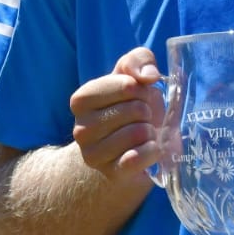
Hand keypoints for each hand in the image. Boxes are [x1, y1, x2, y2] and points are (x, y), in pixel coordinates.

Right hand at [69, 47, 166, 177]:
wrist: (126, 152)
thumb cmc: (130, 109)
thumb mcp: (133, 77)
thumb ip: (139, 60)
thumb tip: (147, 76)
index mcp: (81, 100)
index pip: (126, 86)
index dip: (141, 90)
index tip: (137, 97)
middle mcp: (80, 128)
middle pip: (135, 110)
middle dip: (147, 112)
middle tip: (142, 119)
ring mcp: (93, 154)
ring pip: (139, 133)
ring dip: (151, 132)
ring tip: (143, 135)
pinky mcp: (110, 174)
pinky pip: (138, 158)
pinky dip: (153, 151)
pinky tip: (149, 150)